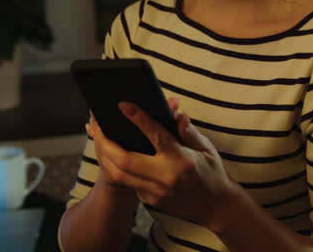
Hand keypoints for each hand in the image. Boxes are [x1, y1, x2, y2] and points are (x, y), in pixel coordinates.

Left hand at [87, 97, 236, 227]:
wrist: (217, 207)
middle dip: (105, 142)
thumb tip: (176, 112)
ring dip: (104, 155)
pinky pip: (127, 182)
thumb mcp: (206, 147)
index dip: (138, 118)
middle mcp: (166, 177)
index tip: (123, 105)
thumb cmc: (212, 172)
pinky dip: (115, 167)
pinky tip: (109, 154)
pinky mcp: (150, 200)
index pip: (155, 135)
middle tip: (95, 125)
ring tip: (97, 137)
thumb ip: (189, 130)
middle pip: (125, 160)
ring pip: (119, 174)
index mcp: (181, 159)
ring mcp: (156, 192)